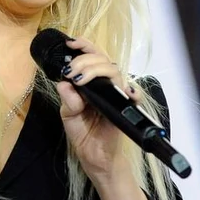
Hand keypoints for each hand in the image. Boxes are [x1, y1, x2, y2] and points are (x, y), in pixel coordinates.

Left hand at [56, 37, 139, 182]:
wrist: (95, 156)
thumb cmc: (83, 133)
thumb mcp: (68, 115)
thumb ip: (67, 99)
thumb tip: (64, 83)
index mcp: (91, 83)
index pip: (91, 57)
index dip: (84, 46)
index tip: (71, 43)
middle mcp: (105, 85)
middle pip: (102, 60)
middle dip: (85, 60)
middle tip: (72, 72)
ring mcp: (117, 95)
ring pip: (114, 72)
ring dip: (96, 70)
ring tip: (80, 79)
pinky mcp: (127, 108)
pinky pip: (134, 95)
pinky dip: (132, 91)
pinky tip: (125, 92)